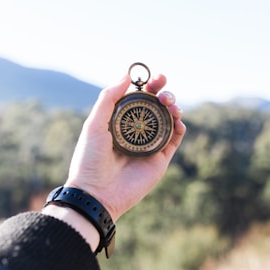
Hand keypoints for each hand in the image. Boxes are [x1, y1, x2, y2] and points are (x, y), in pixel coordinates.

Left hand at [65, 73, 185, 221]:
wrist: (96, 193)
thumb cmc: (90, 159)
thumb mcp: (94, 124)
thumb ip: (109, 99)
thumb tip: (126, 76)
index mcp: (121, 122)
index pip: (139, 99)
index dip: (148, 86)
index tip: (154, 77)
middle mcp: (136, 131)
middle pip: (156, 107)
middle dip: (163, 93)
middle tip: (163, 89)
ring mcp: (149, 144)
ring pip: (168, 120)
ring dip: (173, 107)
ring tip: (169, 104)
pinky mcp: (160, 158)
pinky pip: (174, 139)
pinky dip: (179, 127)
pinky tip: (177, 119)